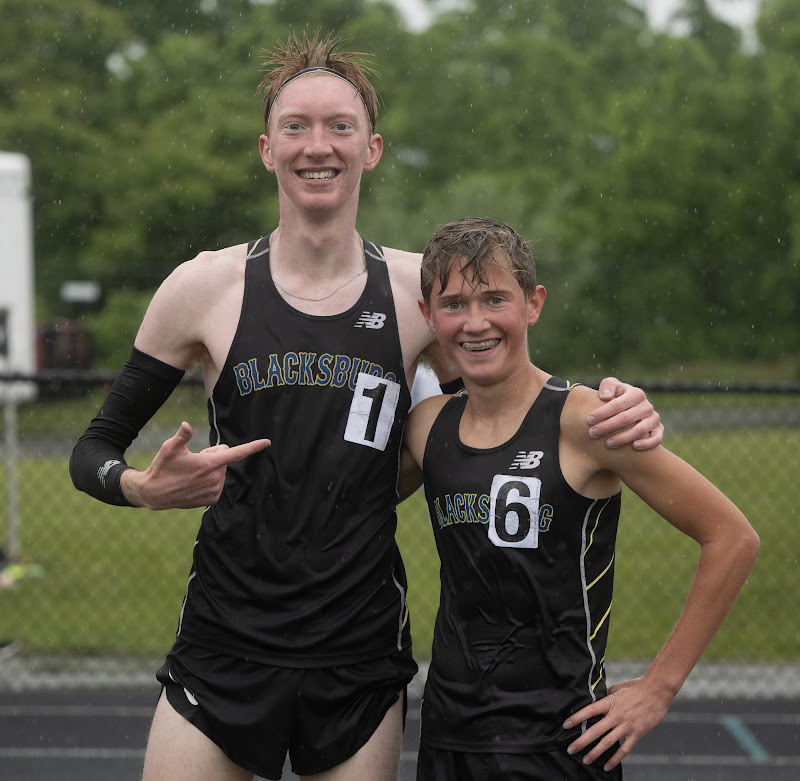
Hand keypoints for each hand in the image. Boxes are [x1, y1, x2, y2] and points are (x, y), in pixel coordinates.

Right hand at [122, 422, 269, 509]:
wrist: (153, 493)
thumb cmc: (161, 467)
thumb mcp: (169, 448)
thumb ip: (182, 436)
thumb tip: (187, 424)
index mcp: (208, 464)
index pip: (236, 453)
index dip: (253, 446)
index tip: (267, 442)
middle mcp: (214, 478)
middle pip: (224, 459)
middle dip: (213, 456)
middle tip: (193, 460)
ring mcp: (214, 490)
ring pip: (221, 471)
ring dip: (210, 469)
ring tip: (191, 473)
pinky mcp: (211, 499)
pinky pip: (218, 484)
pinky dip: (210, 481)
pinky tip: (194, 482)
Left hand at [563, 677, 673, 770]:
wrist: (656, 692)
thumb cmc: (635, 688)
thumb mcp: (617, 688)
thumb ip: (605, 697)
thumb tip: (595, 701)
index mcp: (610, 702)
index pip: (589, 710)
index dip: (577, 718)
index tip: (566, 725)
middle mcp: (616, 715)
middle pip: (595, 730)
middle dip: (582, 741)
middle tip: (570, 749)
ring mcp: (626, 726)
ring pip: (607, 742)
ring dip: (595, 752)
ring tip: (585, 759)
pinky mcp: (636, 734)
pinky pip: (624, 749)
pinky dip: (615, 759)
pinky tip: (606, 766)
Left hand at [587, 378, 662, 449]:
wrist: (631, 407)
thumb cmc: (616, 396)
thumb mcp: (612, 386)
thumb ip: (607, 385)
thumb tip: (605, 396)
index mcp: (636, 393)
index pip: (618, 404)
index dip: (603, 412)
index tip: (589, 420)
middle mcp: (647, 406)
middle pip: (627, 418)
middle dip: (608, 426)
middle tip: (592, 433)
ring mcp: (654, 418)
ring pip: (641, 429)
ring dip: (623, 438)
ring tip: (607, 444)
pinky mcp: (658, 429)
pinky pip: (657, 438)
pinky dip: (647, 443)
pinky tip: (634, 447)